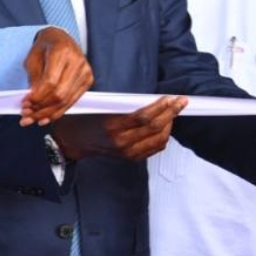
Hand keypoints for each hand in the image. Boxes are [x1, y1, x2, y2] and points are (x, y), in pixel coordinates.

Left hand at [21, 26, 93, 125]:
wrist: (61, 38)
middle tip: (26, 114)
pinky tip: (46, 118)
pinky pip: (72, 101)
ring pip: (66, 101)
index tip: (25, 103)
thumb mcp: (33, 58)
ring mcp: (85, 71)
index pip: (50, 81)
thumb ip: (33, 79)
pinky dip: (58, 112)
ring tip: (33, 119)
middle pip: (60, 93)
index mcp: (61, 51)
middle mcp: (76, 61)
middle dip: (41, 108)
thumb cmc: (45, 47)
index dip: (37, 96)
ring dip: (48, 113)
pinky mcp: (87, 80)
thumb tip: (32, 101)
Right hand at [52, 95, 186, 160]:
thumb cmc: (85, 120)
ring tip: (174, 112)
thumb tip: (149, 99)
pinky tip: (166, 126)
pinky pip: (156, 147)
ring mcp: (128, 153)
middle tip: (180, 102)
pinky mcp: (132, 158)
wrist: (74, 141)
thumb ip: (123, 104)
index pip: (144, 117)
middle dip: (171, 113)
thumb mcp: (101, 107)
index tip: (170, 97)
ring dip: (170, 124)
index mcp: (112, 127)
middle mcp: (122, 143)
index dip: (160, 106)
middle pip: (155, 128)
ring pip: (159, 139)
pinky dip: (164, 136)